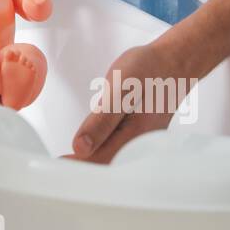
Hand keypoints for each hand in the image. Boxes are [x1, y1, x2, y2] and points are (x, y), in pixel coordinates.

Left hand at [67, 39, 197, 164]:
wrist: (175, 60)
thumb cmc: (148, 71)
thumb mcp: (120, 91)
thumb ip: (101, 122)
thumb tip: (81, 149)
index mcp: (134, 139)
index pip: (99, 163)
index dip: (75, 167)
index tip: (55, 166)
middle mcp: (140, 147)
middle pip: (107, 167)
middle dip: (82, 169)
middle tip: (57, 166)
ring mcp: (142, 142)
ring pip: (113, 159)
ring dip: (91, 162)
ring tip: (68, 161)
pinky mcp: (140, 135)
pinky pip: (119, 150)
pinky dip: (102, 152)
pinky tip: (90, 150)